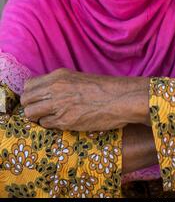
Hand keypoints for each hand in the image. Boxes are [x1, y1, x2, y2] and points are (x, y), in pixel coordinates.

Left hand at [20, 68, 150, 131]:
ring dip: (38, 117)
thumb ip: (60, 84)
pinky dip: (50, 125)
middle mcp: (55, 88)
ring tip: (51, 118)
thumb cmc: (103, 89)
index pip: (28, 85)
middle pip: (26, 100)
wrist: (120, 98)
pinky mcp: (65, 121)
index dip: (31, 94)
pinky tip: (62, 122)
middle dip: (31, 107)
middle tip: (41, 111)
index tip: (37, 99)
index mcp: (58, 76)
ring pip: (31, 113)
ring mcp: (59, 105)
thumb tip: (45, 93)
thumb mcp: (78, 79)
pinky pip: (46, 124)